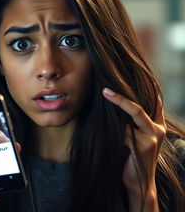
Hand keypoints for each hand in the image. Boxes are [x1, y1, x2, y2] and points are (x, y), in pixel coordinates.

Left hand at [103, 88, 165, 211]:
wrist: (137, 182)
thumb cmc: (132, 157)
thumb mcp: (135, 137)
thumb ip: (132, 122)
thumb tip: (113, 103)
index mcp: (156, 125)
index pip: (155, 102)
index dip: (146, 89)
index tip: (127, 79)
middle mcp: (157, 130)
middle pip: (138, 108)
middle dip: (120, 99)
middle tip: (104, 91)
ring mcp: (151, 138)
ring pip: (129, 119)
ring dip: (114, 118)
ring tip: (103, 111)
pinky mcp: (142, 146)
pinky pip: (124, 132)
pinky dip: (115, 132)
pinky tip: (106, 134)